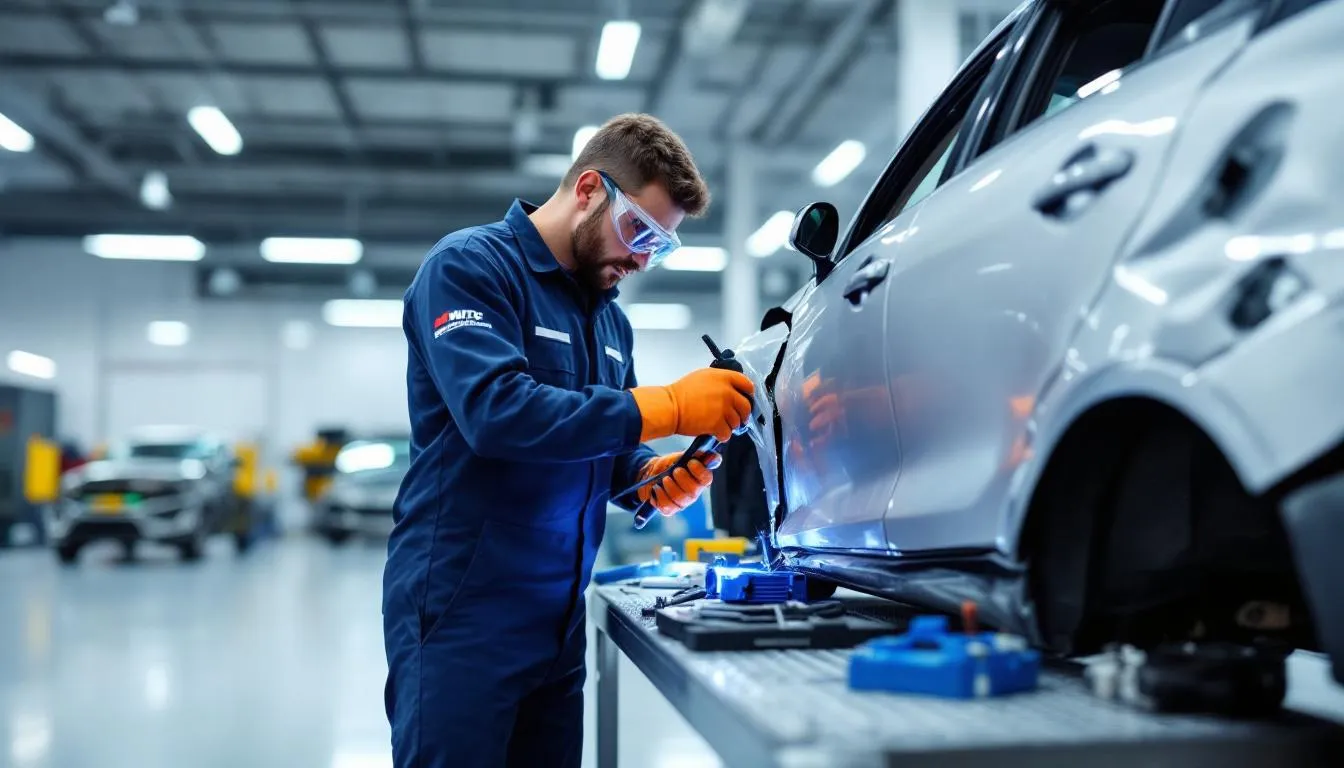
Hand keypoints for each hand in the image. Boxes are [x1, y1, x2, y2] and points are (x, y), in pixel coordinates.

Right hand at [631, 368, 753, 441]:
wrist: (670, 407)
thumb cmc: (681, 393)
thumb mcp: (703, 377)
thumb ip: (720, 381)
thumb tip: (732, 389)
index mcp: (723, 377)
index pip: (747, 384)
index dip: (749, 393)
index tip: (747, 398)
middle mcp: (727, 391)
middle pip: (746, 406)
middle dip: (743, 414)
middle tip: (738, 418)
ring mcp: (723, 408)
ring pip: (737, 421)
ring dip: (731, 425)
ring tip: (721, 425)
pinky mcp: (718, 424)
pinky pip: (728, 433)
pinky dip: (723, 435)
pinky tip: (716, 433)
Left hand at [636, 451, 720, 516]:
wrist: (653, 473)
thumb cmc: (670, 464)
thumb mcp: (680, 456)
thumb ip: (693, 455)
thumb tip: (706, 453)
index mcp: (700, 478)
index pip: (707, 478)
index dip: (700, 471)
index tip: (691, 462)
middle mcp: (694, 492)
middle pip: (694, 490)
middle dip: (683, 478)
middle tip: (675, 471)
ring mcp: (683, 502)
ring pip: (679, 498)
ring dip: (670, 486)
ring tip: (664, 478)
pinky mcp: (670, 509)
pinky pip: (666, 505)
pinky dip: (660, 494)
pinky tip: (657, 487)